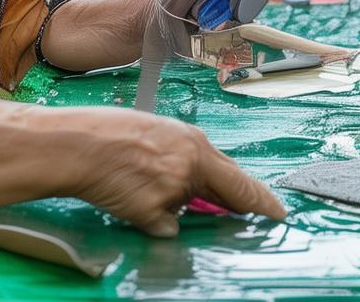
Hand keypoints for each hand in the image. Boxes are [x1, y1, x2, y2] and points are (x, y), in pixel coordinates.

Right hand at [76, 109, 285, 236]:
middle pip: (227, 194)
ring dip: (171, 203)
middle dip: (240, 206)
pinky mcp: (154, 212)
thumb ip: (186, 157)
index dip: (260, 197)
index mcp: (195, 144)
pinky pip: (162, 227)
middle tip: (256, 214)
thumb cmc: (114, 133)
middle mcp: (192, 166)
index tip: (278, 211)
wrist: (81, 143)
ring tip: (138, 180)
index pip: (238, 178)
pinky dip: (150, 220)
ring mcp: (174, 191)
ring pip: (184, 209)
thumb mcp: (161, 133)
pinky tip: (130, 197)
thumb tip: (199, 183)